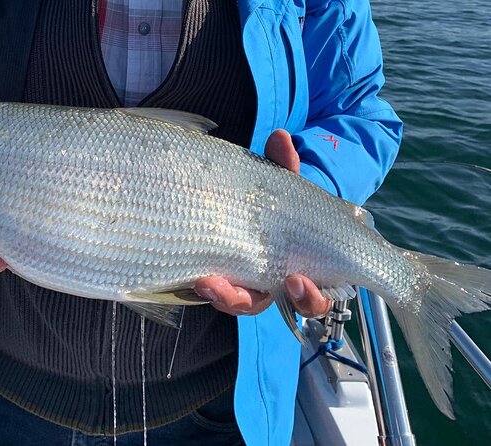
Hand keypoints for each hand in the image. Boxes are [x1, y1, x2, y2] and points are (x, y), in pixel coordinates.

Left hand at [193, 129, 331, 317]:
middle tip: (229, 288)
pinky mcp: (218, 280)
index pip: (309, 296)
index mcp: (298, 270)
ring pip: (237, 304)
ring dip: (226, 298)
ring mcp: (241, 285)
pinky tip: (197, 279)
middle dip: (252, 301)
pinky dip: (208, 289)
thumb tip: (280, 136)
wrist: (248, 206)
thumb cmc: (275, 204)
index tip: (297, 281)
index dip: (308, 297)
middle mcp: (269, 285)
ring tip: (209, 283)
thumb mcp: (281, 186)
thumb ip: (283, 166)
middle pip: (266, 306)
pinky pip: (214, 294)